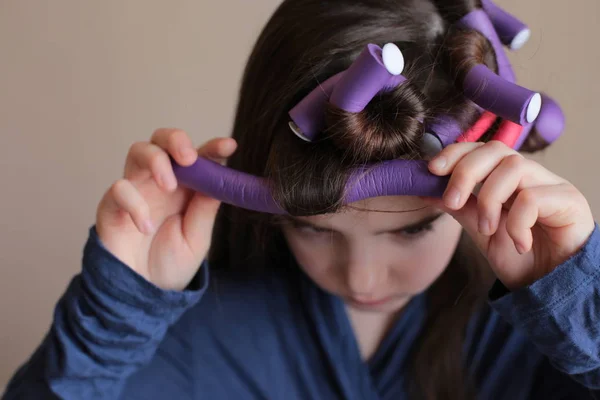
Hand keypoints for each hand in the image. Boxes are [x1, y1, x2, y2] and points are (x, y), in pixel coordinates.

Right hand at [96, 129, 236, 290]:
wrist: (142, 296)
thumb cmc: (170, 265)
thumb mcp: (197, 238)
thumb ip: (205, 209)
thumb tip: (221, 178)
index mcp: (186, 188)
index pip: (198, 157)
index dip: (212, 147)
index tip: (228, 146)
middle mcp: (160, 182)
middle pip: (161, 140)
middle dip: (175, 140)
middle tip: (189, 158)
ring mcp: (136, 191)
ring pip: (138, 151)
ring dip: (156, 161)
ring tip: (169, 187)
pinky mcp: (112, 206)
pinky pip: (119, 189)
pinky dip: (134, 204)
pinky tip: (147, 227)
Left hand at [424, 140, 594, 289]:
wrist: (549, 288)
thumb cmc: (520, 258)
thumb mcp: (481, 231)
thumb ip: (460, 208)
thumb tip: (425, 189)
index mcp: (509, 179)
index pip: (482, 149)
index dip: (456, 153)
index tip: (431, 170)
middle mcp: (531, 175)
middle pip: (496, 150)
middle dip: (466, 172)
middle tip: (452, 201)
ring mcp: (552, 185)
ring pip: (514, 167)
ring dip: (489, 200)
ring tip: (487, 230)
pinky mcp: (570, 201)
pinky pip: (533, 198)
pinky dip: (517, 223)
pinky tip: (520, 244)